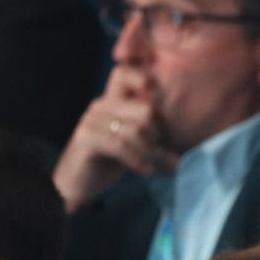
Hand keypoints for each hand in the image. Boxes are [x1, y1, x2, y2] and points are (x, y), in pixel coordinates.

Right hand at [53, 65, 177, 211]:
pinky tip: (145, 170)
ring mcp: (92, 120)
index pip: (126, 73)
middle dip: (158, 136)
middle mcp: (101, 105)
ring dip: (152, 154)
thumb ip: (151, 135)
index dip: (144, 79)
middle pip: (146, 110)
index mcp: (112, 101)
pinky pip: (122, 145)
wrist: (75, 186)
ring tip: (158, 167)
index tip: (158, 107)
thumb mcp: (133, 144)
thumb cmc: (107, 164)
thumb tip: (184, 146)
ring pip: (137, 130)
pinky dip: (138, 160)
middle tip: (163, 154)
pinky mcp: (87, 137)